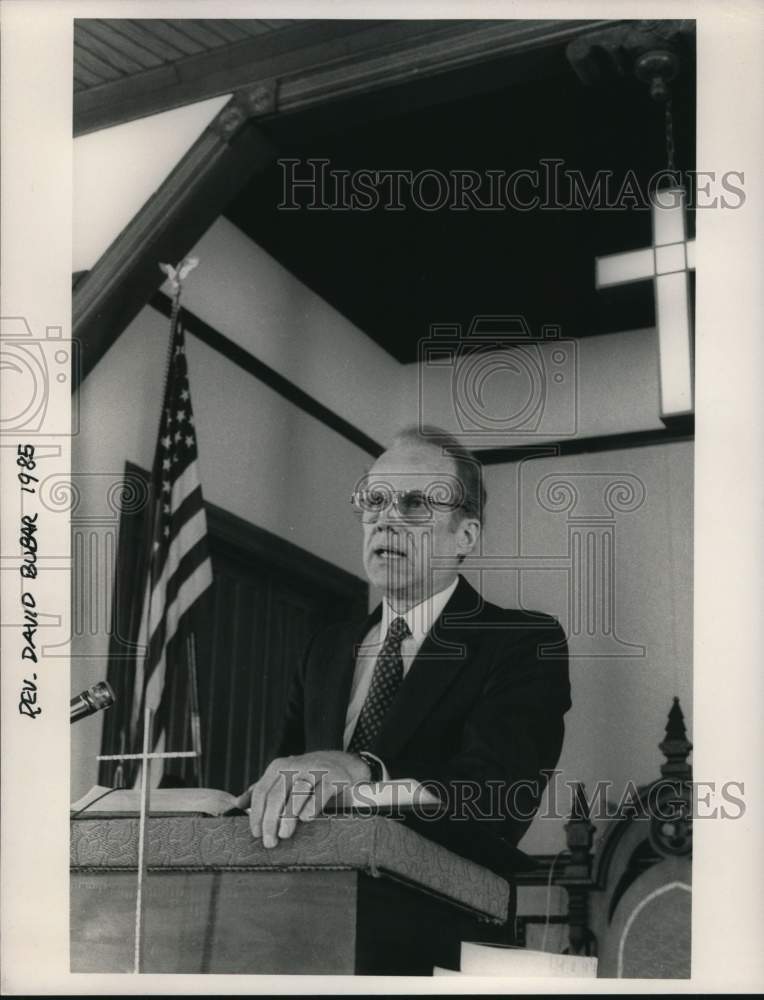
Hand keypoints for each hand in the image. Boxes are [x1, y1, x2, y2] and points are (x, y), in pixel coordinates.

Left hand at [235, 751, 370, 847]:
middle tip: (270, 842)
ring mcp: (315, 771)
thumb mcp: (283, 778)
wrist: (342, 763)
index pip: (262, 792)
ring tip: (284, 834)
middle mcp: (295, 766)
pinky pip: (320, 793)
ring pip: (297, 794)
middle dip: (270, 821)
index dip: (257, 814)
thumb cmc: (307, 777)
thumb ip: (263, 789)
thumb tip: (238, 803)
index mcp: (278, 767)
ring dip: (288, 816)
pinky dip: (312, 806)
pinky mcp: (334, 778)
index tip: (256, 834)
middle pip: (277, 795)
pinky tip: (306, 818)